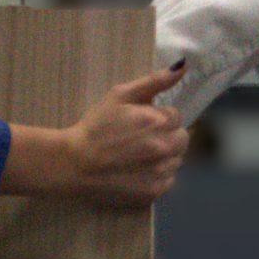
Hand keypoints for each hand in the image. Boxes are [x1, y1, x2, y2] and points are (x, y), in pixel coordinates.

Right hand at [61, 66, 188, 206]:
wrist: (74, 164)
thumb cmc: (95, 127)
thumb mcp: (120, 95)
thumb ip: (154, 82)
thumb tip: (183, 67)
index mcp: (158, 121)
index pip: (176, 117)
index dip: (158, 118)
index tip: (140, 124)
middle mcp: (164, 147)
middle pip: (182, 139)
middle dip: (166, 136)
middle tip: (141, 140)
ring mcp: (160, 172)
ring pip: (176, 160)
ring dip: (164, 157)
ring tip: (137, 157)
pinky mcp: (154, 192)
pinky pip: (168, 180)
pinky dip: (157, 176)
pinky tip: (136, 172)